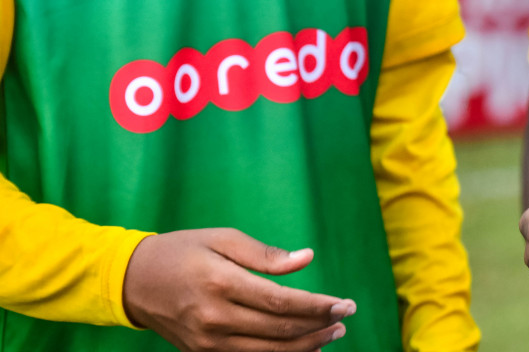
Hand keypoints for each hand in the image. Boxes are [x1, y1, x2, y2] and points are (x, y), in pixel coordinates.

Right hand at [122, 229, 352, 351]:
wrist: (132, 281)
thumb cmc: (182, 251)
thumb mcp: (223, 238)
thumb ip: (266, 254)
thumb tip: (306, 259)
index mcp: (221, 283)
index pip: (282, 303)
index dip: (318, 306)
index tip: (346, 304)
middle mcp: (214, 318)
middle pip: (279, 331)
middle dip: (319, 326)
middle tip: (345, 318)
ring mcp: (206, 341)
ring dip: (305, 346)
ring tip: (332, 335)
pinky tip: (303, 349)